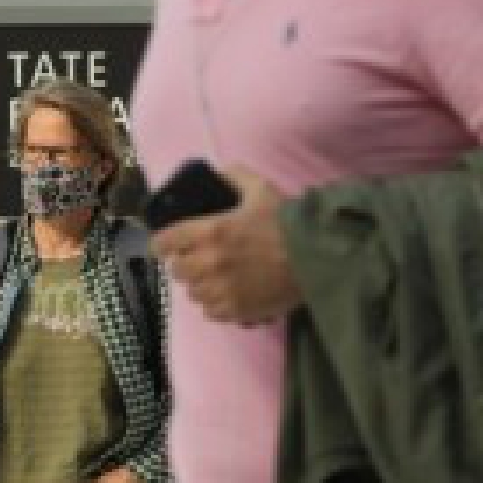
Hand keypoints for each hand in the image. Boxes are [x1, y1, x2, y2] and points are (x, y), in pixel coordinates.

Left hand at [153, 167, 300, 325]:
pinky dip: (216, 304)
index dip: (164, 243)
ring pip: (193, 292)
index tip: (169, 244)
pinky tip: (229, 294)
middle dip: (185, 263)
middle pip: (177, 270)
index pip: (164, 242)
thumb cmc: (288, 223)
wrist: (318, 258)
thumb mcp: (261, 190)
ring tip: (216, 278)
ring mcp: (221, 290)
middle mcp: (208, 263)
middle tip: (200, 259)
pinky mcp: (235, 310)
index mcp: (209, 232)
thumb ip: (235, 177)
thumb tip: (219, 171)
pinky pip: (210, 312)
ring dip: (200, 285)